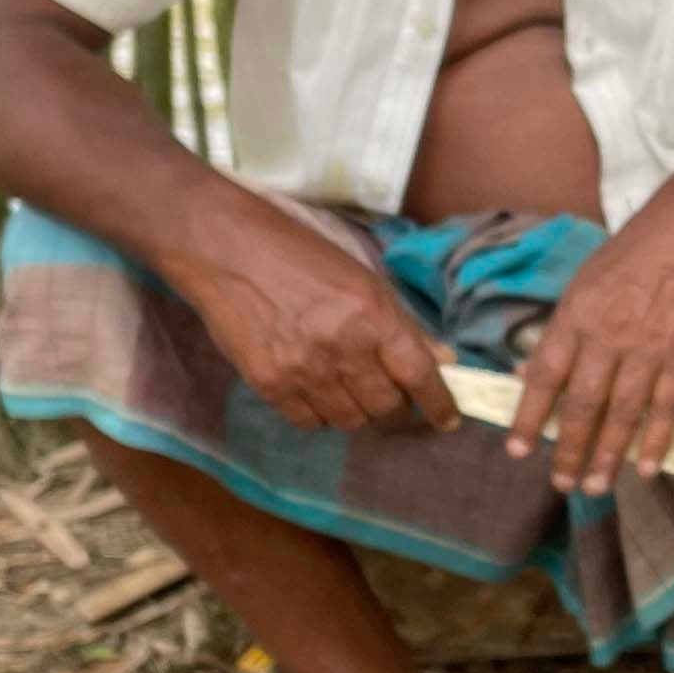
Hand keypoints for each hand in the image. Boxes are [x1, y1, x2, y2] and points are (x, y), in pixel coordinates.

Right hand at [177, 207, 455, 433]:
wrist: (226, 249)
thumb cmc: (299, 253)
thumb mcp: (361, 278)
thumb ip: (400, 323)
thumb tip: (442, 360)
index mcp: (373, 314)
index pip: (419, 375)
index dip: (439, 404)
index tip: (447, 420)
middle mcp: (344, 348)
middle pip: (386, 407)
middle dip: (396, 408)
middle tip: (390, 395)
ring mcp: (304, 370)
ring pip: (350, 421)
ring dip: (359, 412)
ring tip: (351, 391)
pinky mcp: (269, 384)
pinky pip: (309, 422)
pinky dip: (321, 416)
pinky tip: (318, 394)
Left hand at [506, 186, 673, 492]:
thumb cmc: (634, 256)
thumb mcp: (584, 283)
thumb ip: (559, 331)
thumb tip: (528, 373)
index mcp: (576, 315)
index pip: (545, 375)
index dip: (528, 416)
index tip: (517, 449)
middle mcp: (607, 336)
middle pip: (581, 404)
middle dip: (568, 449)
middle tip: (559, 483)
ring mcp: (648, 348)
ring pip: (622, 413)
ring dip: (606, 455)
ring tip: (594, 485)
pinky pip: (666, 407)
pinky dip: (655, 440)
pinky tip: (644, 467)